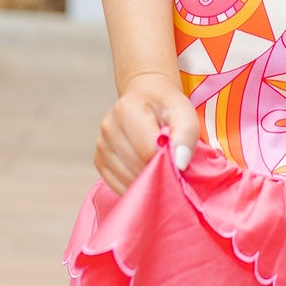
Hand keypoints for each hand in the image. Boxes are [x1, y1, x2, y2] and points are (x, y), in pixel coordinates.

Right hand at [95, 70, 199, 194]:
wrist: (146, 99)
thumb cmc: (166, 108)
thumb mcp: (184, 113)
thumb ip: (186, 134)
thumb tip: (179, 163)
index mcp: (127, 109)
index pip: (147, 151)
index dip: (167, 161)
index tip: (178, 157)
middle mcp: (109, 127)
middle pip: (136, 166)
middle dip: (158, 172)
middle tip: (171, 162)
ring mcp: (101, 145)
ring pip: (127, 179)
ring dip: (147, 181)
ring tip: (158, 164)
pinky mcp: (99, 160)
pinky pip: (118, 186)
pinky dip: (136, 186)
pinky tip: (146, 173)